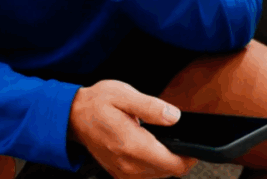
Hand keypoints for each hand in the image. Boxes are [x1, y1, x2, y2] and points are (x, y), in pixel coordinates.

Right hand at [68, 80, 198, 178]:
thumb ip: (151, 107)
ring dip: (166, 163)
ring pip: (158, 177)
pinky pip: (144, 177)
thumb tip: (174, 117)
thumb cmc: (97, 104)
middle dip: (178, 158)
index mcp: (133, 145)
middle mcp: (128, 164)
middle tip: (177, 137)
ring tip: (163, 143)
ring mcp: (123, 171)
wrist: (72, 116)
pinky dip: (153, 167)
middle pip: (168, 173)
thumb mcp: (124, 95)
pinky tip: (150, 150)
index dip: (189, 157)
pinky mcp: (119, 173)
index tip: (193, 145)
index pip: (173, 165)